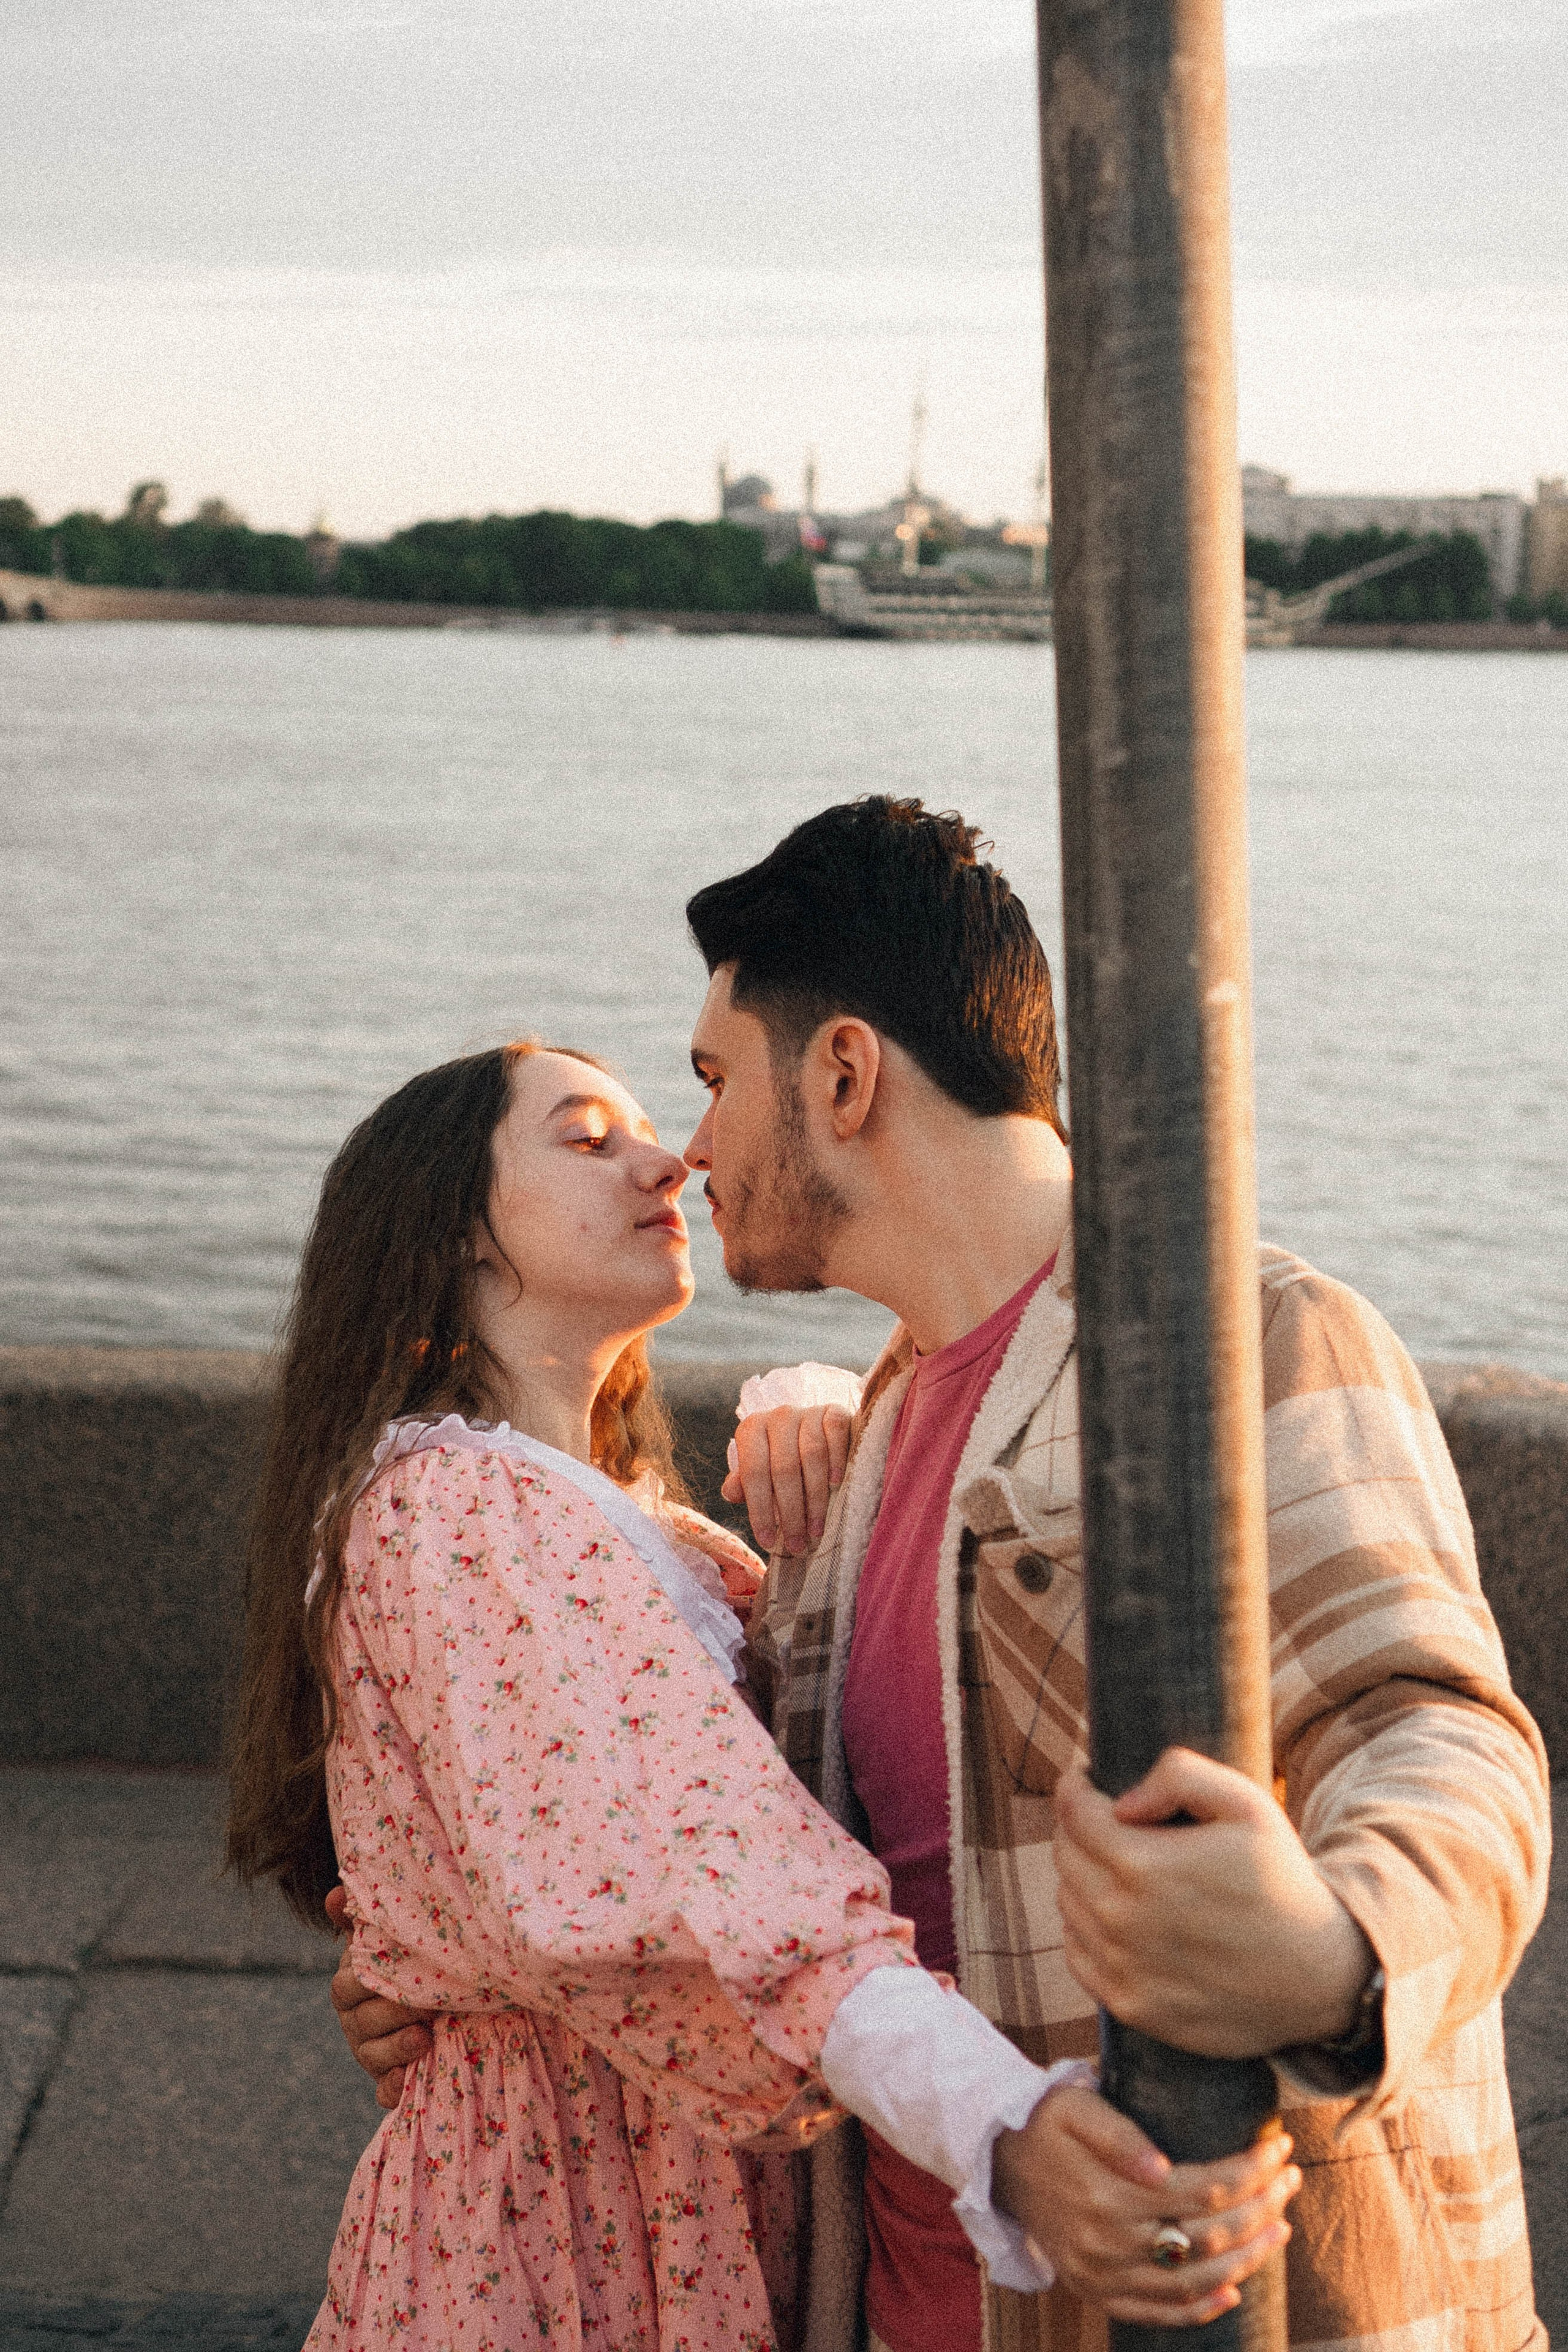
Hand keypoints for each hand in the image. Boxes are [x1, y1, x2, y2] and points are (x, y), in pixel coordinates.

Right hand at [324, 1887, 435, 2108]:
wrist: (439, 2000)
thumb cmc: (405, 1962)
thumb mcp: (385, 1938)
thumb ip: (362, 1917)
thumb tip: (337, 1894)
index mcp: (350, 1987)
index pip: (346, 1987)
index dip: (368, 1983)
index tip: (397, 1973)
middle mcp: (355, 2022)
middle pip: (362, 2022)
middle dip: (393, 2013)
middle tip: (427, 2005)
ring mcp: (370, 2053)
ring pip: (373, 2056)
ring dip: (397, 2049)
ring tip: (425, 2038)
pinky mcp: (388, 2080)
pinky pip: (386, 2091)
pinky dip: (394, 2089)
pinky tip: (407, 2084)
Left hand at [721, 1404, 852, 1554]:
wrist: (815, 1433)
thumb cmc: (781, 1461)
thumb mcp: (760, 1473)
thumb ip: (745, 1484)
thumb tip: (731, 1492)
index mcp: (752, 1429)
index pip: (753, 1473)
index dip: (760, 1510)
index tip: (767, 1541)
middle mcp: (778, 1416)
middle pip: (784, 1469)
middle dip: (790, 1513)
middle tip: (796, 1545)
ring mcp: (808, 1411)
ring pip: (812, 1457)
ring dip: (815, 1499)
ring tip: (815, 1531)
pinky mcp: (834, 1410)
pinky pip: (835, 1435)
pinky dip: (836, 1461)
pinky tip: (836, 1485)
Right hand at [993, 2083, 1299, 2325]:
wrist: (1000, 2160)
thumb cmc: (1046, 2122)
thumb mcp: (1075, 2106)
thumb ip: (1119, 2135)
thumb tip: (1164, 2168)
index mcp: (1107, 2194)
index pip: (1203, 2191)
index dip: (1250, 2172)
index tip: (1279, 2147)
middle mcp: (1108, 2243)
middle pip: (1208, 2236)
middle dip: (1261, 2206)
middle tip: (1291, 2178)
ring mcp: (1104, 2275)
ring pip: (1193, 2280)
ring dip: (1247, 2257)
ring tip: (1281, 2226)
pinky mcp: (1099, 2292)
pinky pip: (1158, 2313)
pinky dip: (1201, 2309)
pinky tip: (1234, 2289)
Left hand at [1053, 1750, 1374, 2056]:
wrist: (1319, 1975)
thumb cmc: (1281, 1880)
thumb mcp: (1247, 1803)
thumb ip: (1180, 1775)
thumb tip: (1121, 1803)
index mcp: (1144, 1866)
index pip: (1074, 1813)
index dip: (1075, 1787)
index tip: (1086, 1778)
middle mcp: (1122, 1921)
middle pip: (1065, 1855)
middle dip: (1077, 1827)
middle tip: (1105, 1818)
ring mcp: (1124, 1969)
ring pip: (1067, 1901)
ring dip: (1080, 1875)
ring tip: (1116, 1864)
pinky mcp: (1131, 2007)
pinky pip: (1077, 1954)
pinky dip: (1085, 1927)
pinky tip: (1116, 1914)